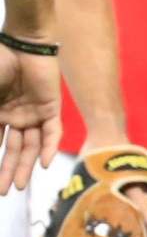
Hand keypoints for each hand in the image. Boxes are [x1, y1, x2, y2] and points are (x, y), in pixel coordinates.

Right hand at [0, 44, 59, 193]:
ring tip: (19, 186)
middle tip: (3, 193)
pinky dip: (48, 148)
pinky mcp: (50, 108)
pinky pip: (52, 132)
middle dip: (7, 171)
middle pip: (13, 151)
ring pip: (31, 146)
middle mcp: (16, 118)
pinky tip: (43, 164)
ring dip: (26, 166)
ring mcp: (33, 114)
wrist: (21, 44)